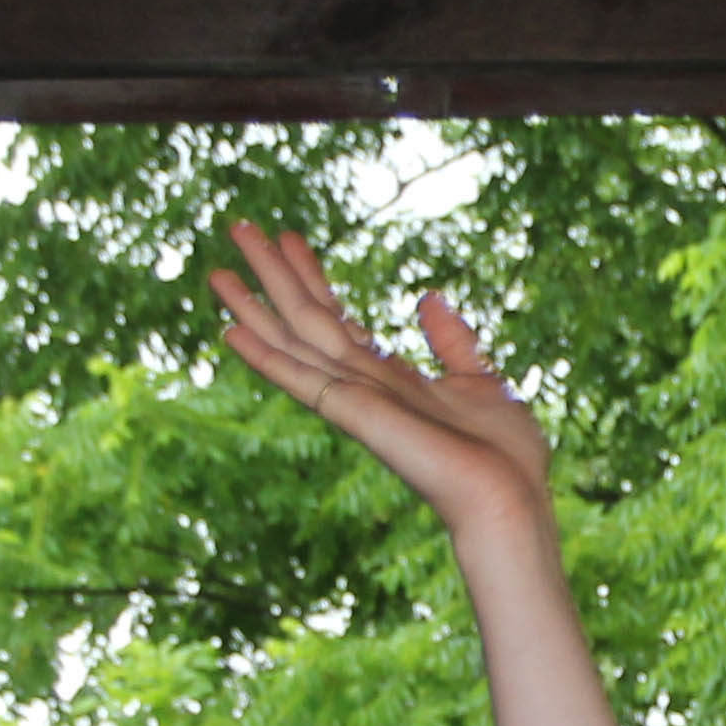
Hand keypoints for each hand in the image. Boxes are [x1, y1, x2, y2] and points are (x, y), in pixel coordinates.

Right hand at [207, 221, 554, 534]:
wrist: (510, 499)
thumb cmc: (504, 456)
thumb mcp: (482, 380)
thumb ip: (452, 341)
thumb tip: (428, 297)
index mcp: (390, 378)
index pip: (338, 319)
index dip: (312, 276)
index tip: (289, 238)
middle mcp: (363, 386)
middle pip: (306, 318)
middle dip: (273, 273)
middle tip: (239, 226)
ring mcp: (354, 400)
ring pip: (294, 339)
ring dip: (254, 305)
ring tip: (216, 270)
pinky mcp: (354, 415)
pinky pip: (301, 379)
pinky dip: (264, 357)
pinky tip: (228, 333)